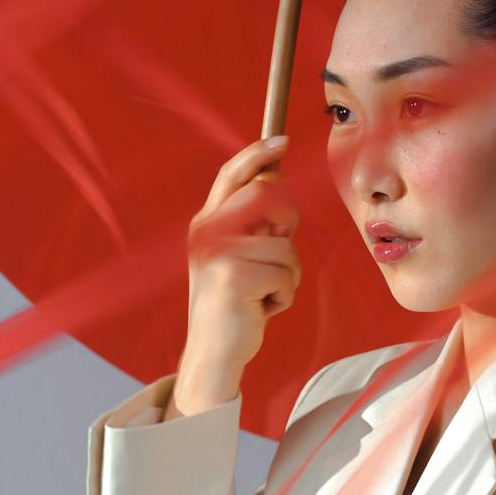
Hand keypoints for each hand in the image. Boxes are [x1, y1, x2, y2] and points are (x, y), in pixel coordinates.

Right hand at [171, 135, 300, 416]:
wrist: (213, 353)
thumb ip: (253, 227)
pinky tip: (261, 309)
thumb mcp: (239, 257)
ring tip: (263, 294)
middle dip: (288, 221)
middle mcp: (207, 231)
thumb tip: (279, 187)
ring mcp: (217, 253)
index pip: (232, 175)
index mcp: (207, 223)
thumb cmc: (236, 304)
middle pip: (268, 195)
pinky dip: (283, 296)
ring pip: (285, 245)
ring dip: (287, 275)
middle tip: (278, 249)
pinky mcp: (233, 277)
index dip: (257, 154)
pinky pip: (285, 274)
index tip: (283, 140)